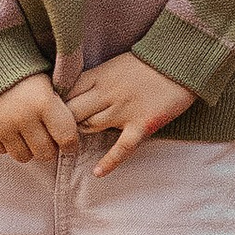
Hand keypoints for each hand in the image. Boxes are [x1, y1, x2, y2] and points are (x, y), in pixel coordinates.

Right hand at [0, 72, 78, 165]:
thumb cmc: (24, 68)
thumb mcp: (49, 79)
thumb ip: (61, 104)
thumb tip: (75, 132)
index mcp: (44, 102)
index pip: (67, 138)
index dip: (71, 144)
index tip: (69, 142)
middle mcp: (24, 117)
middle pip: (46, 153)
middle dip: (50, 148)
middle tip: (48, 137)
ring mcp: (2, 127)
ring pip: (24, 156)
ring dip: (28, 148)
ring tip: (27, 133)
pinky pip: (1, 152)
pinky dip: (7, 144)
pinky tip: (9, 128)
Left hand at [66, 53, 198, 176]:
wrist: (181, 62)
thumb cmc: (149, 62)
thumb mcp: (116, 64)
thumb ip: (96, 78)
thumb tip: (75, 92)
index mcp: (101, 76)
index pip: (67, 93)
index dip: (57, 105)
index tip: (53, 112)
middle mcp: (108, 93)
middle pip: (73, 112)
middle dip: (63, 122)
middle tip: (60, 130)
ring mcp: (124, 111)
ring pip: (90, 127)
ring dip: (82, 134)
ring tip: (76, 141)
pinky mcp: (141, 125)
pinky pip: (122, 147)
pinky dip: (109, 162)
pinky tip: (97, 173)